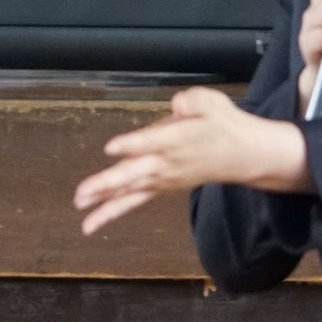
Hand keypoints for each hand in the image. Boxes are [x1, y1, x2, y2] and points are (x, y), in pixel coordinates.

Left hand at [72, 91, 312, 236]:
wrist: (243, 155)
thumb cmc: (224, 125)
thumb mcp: (213, 102)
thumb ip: (194, 100)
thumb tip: (179, 104)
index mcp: (179, 139)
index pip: (153, 141)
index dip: (133, 144)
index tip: (111, 148)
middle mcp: (167, 162)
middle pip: (134, 174)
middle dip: (107, 184)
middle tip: (82, 193)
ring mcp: (163, 178)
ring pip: (129, 191)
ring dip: (104, 201)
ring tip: (79, 206)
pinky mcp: (160, 187)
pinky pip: (133, 201)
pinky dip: (112, 211)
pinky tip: (90, 222)